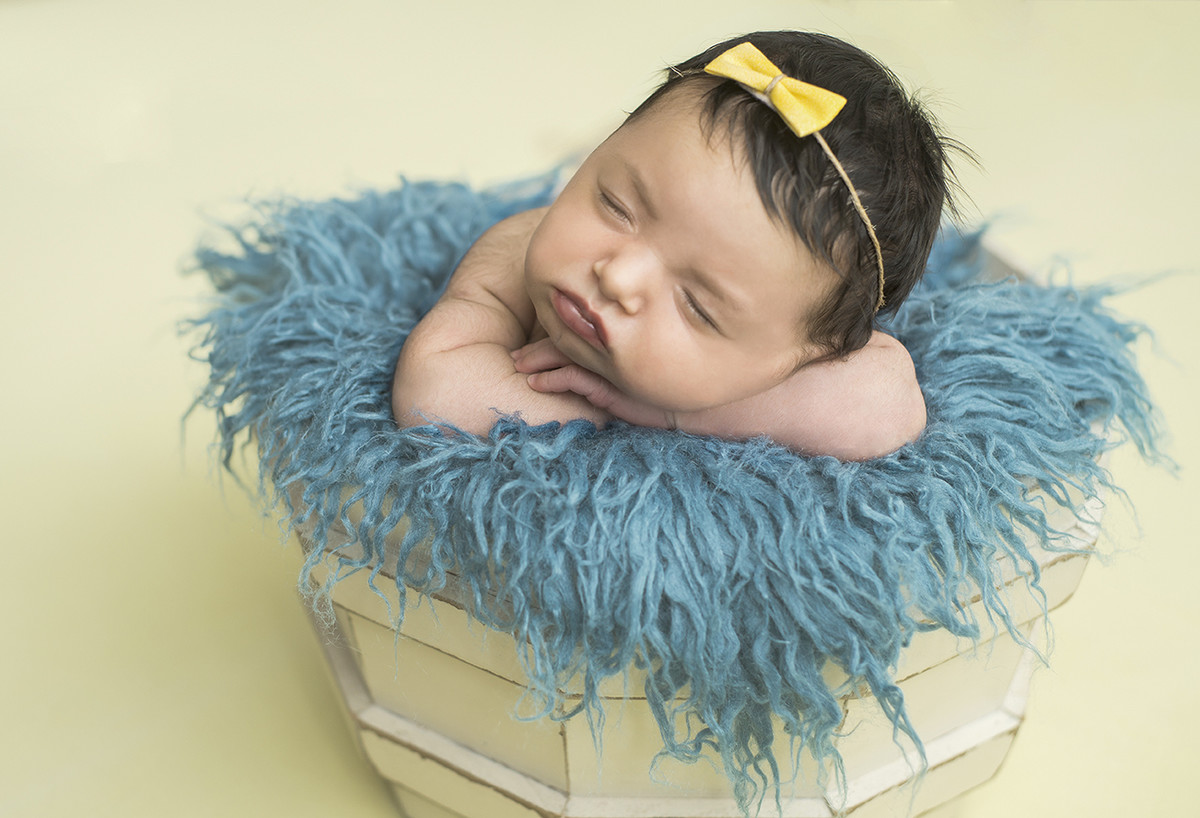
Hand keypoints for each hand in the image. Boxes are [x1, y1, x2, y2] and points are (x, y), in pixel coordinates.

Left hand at [511, 339, 674, 429]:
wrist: (695, 407)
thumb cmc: (665, 389)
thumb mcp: (632, 373)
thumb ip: (611, 361)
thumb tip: (578, 361)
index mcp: (615, 342)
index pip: (576, 332)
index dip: (550, 335)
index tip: (527, 346)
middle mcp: (611, 350)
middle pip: (565, 339)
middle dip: (536, 348)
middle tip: (514, 356)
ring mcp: (610, 367)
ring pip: (564, 355)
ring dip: (536, 361)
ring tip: (518, 366)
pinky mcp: (610, 386)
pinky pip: (573, 378)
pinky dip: (551, 380)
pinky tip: (535, 384)